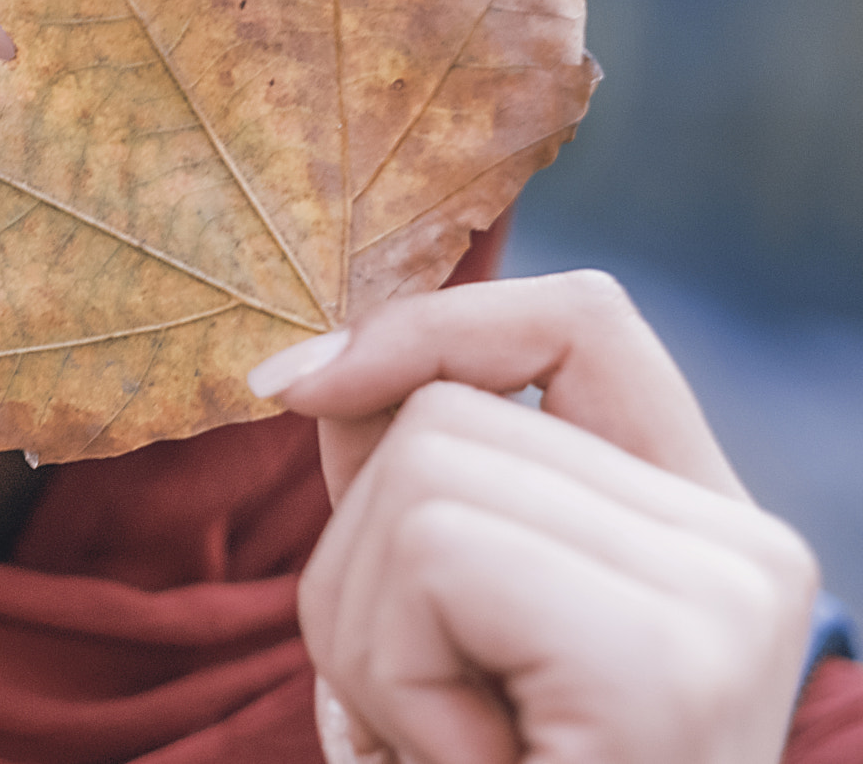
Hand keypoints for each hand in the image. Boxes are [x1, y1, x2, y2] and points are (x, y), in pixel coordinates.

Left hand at [250, 270, 820, 763]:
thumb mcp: (433, 637)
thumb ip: (405, 498)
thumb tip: (321, 373)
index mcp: (701, 528)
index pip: (580, 322)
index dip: (430, 324)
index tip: (298, 385)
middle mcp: (744, 548)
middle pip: (447, 416)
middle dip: (360, 564)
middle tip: (431, 713)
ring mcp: (726, 598)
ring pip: (420, 478)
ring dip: (369, 633)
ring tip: (456, 748)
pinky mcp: (672, 658)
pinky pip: (439, 560)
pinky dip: (398, 679)